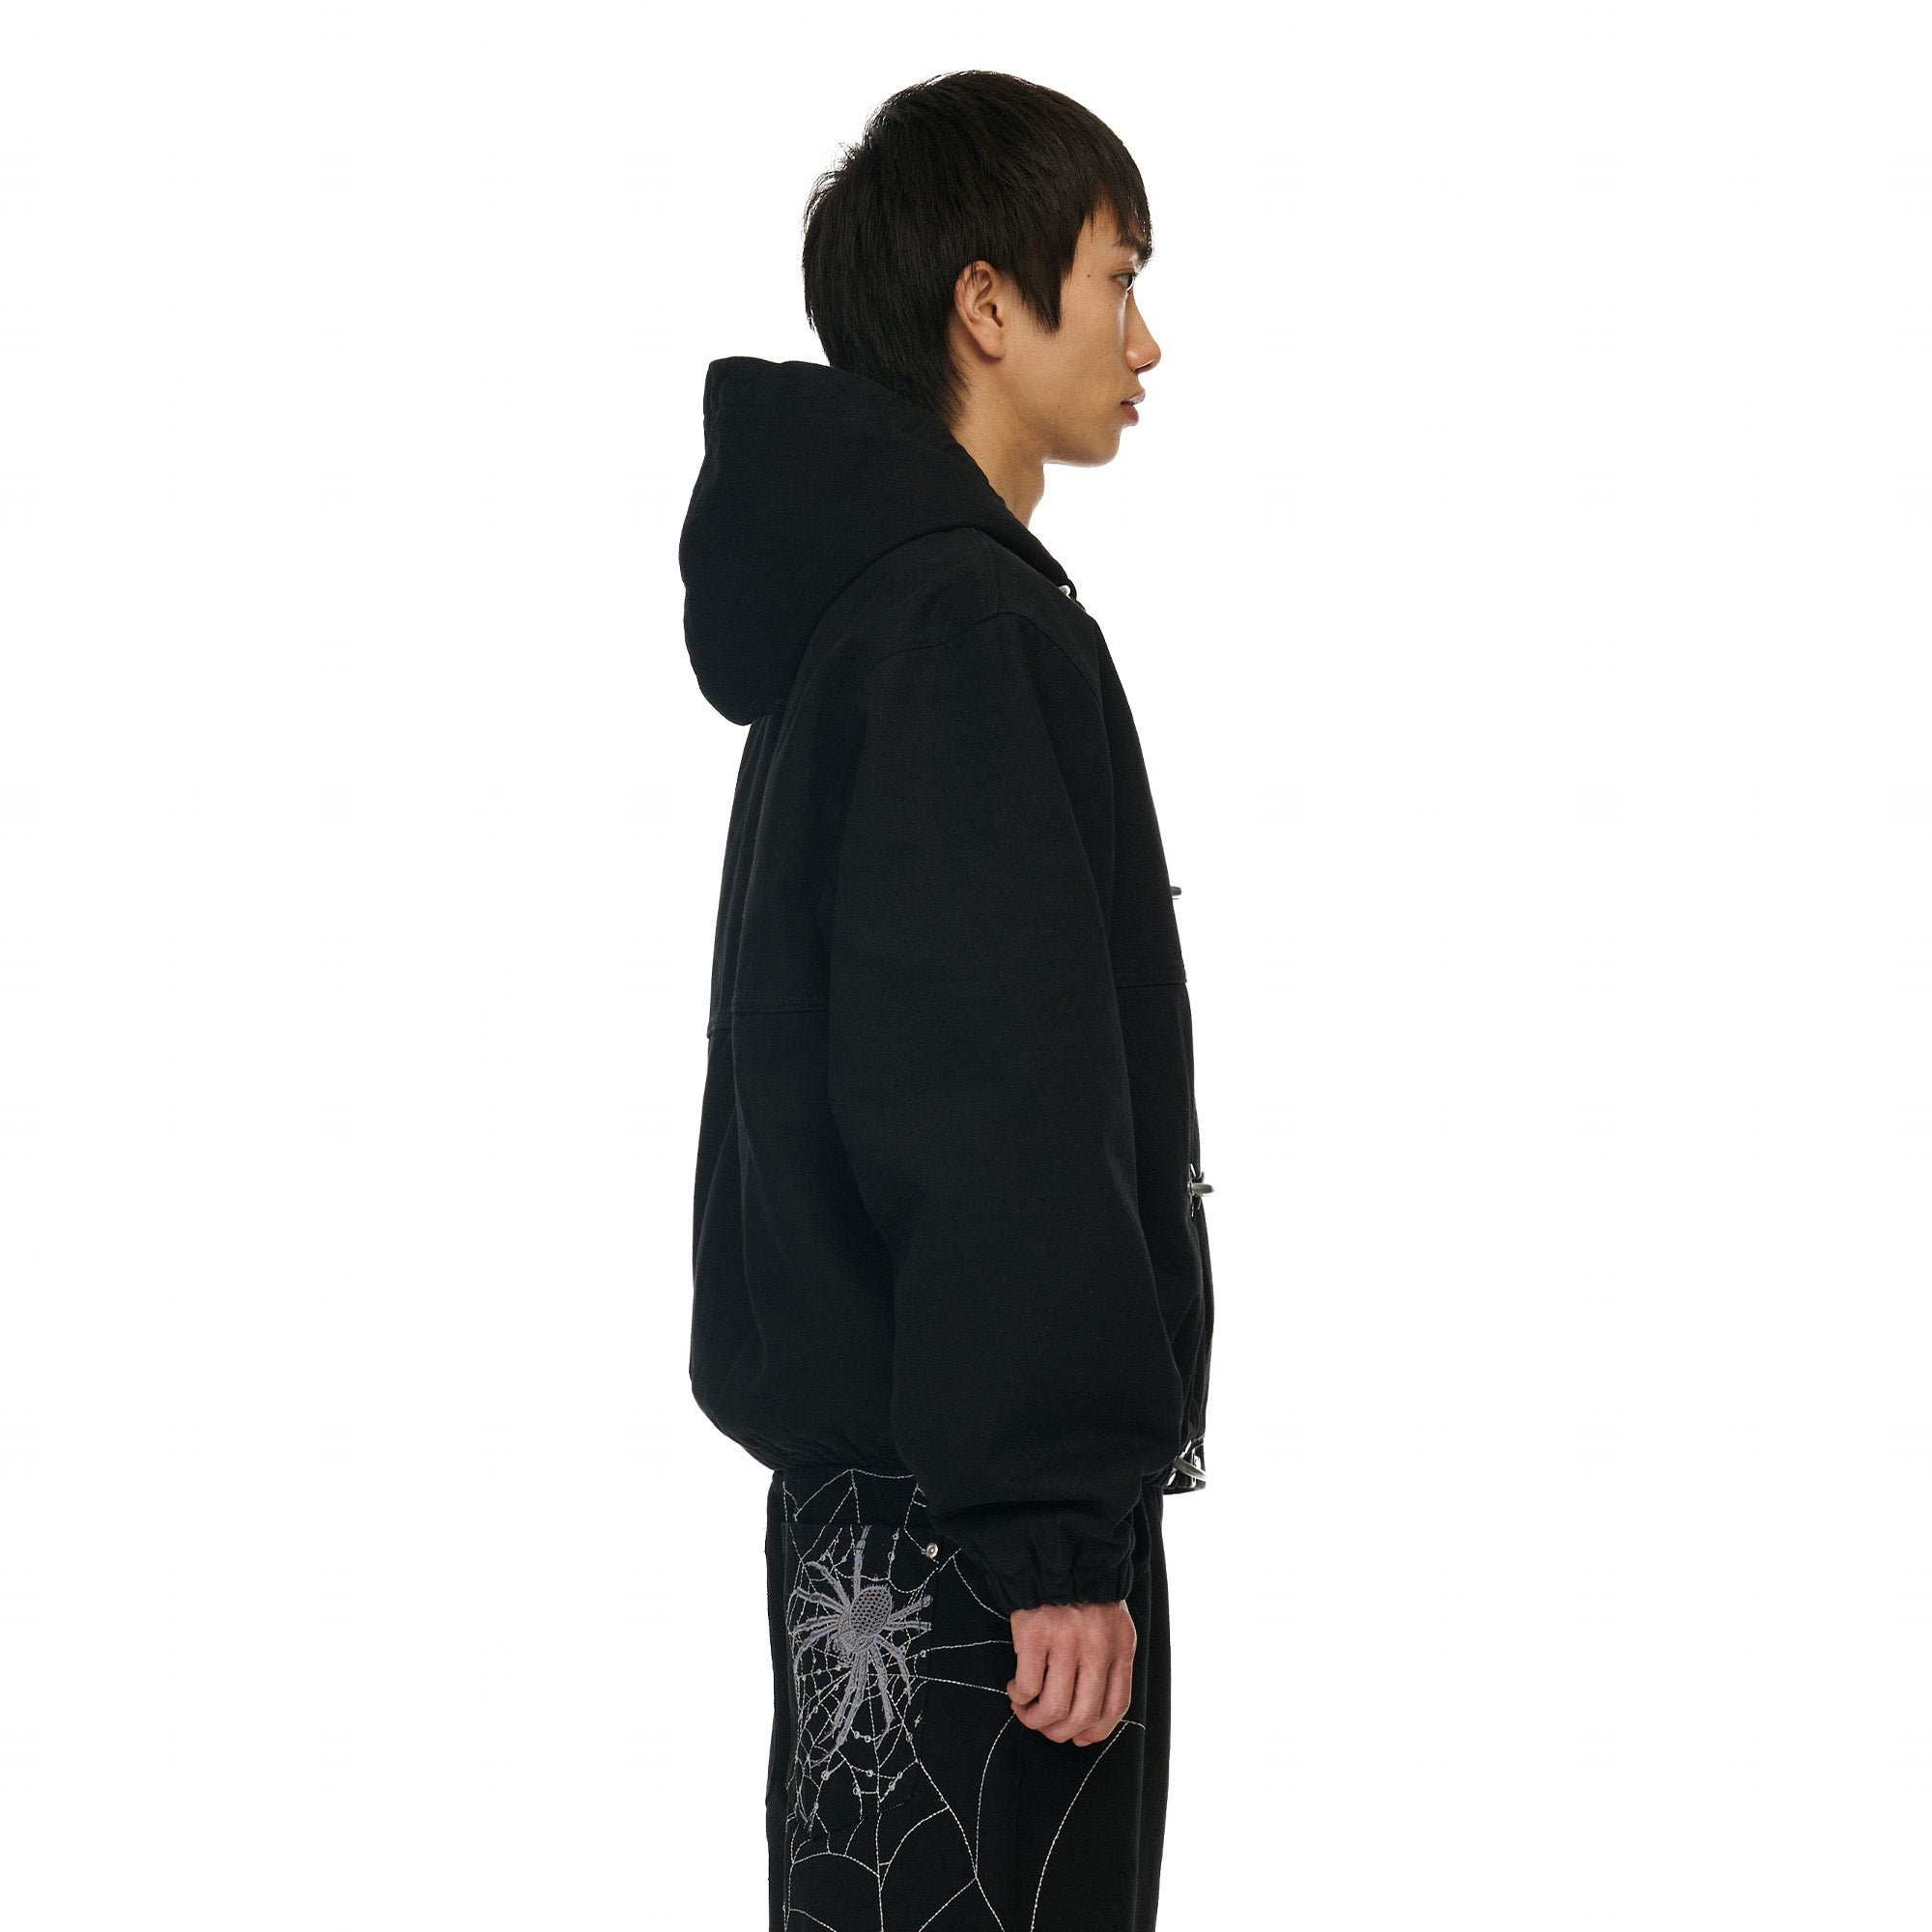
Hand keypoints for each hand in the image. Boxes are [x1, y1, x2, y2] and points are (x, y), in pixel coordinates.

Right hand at [1006, 1599, 1135, 1745]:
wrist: (1055, 1552)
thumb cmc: (1083, 1593)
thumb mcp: (1111, 1625)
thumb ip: (1108, 1663)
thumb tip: (1088, 1721)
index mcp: (1120, 1646)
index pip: (1115, 1706)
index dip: (1095, 1732)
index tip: (1078, 1737)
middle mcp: (1097, 1647)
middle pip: (1082, 1715)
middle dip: (1059, 1732)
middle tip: (1045, 1726)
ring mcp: (1066, 1642)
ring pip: (1054, 1708)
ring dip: (1035, 1719)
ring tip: (1025, 1708)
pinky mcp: (1034, 1635)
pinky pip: (1027, 1687)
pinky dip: (1019, 1697)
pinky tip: (1015, 1688)